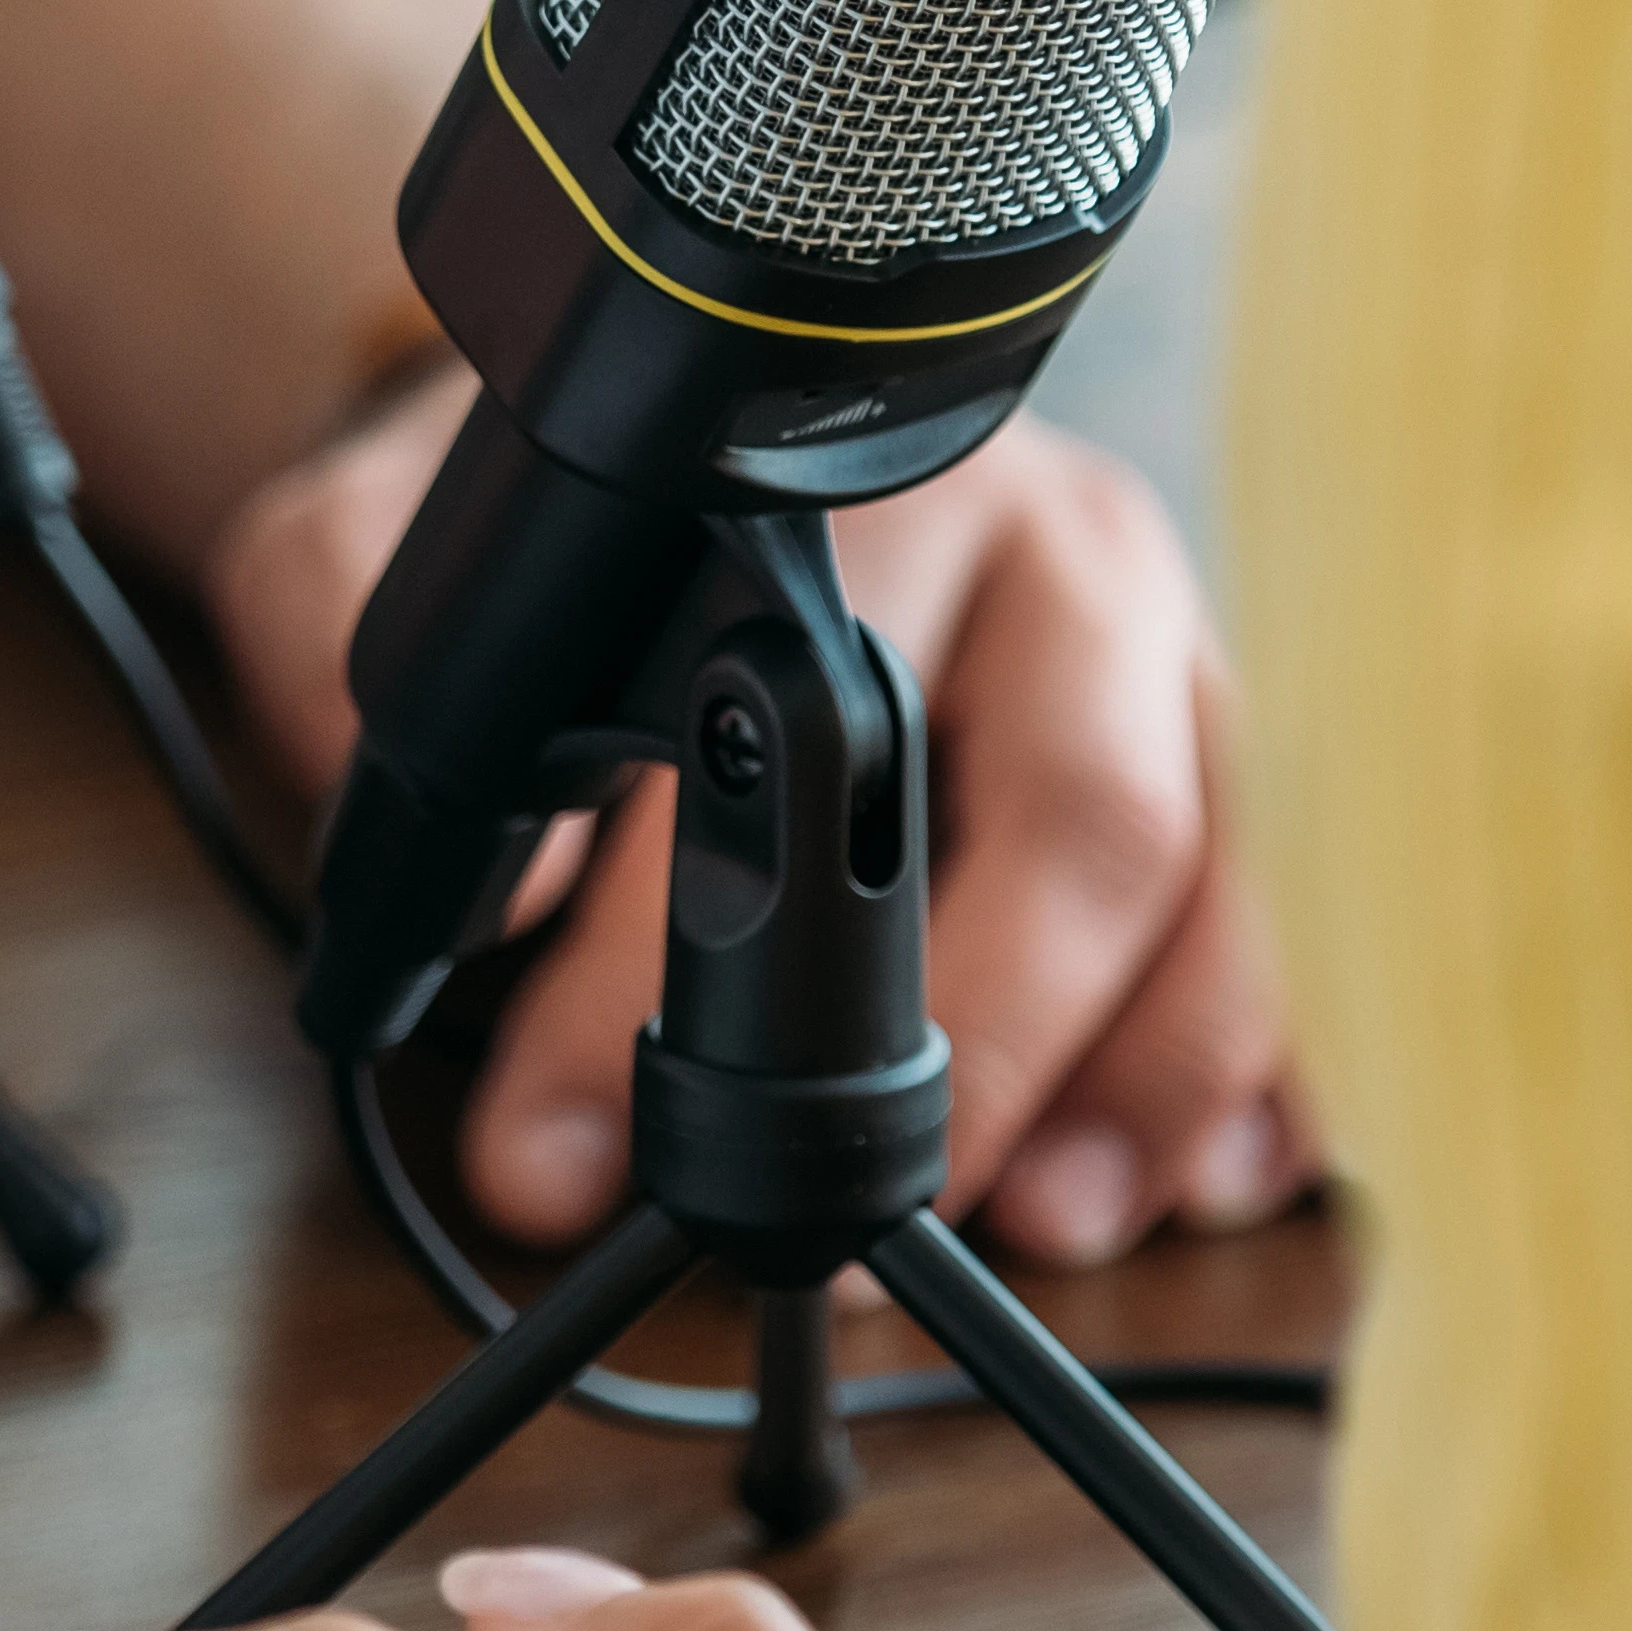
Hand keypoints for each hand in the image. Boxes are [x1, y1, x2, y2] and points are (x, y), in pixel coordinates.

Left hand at [208, 377, 1307, 1258]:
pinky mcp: (1232, 751)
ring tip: (1052, 1224)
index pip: (790, 746)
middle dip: (971, 1049)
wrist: (689, 406)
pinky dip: (1268, 1061)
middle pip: (1078, 815)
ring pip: (1207, 874)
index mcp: (864, 499)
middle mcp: (1054, 556)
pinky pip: (1285, 917)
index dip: (667, 974)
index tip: (567, 1142)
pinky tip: (1226, 1178)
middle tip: (842, 1219)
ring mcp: (1170, 651)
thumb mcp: (388, 532)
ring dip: (1147, 1076)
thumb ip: (346, 648)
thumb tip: (451, 875)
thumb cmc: (577, 524)